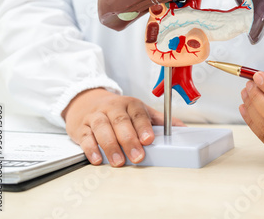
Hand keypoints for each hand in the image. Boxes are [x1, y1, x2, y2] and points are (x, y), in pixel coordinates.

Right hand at [61, 88, 185, 166]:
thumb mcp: (139, 111)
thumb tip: (182, 129)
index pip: (138, 114)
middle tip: (137, 156)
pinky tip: (98, 159)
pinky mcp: (81, 127)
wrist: (87, 101)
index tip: (149, 139)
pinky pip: (85, 137)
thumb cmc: (118, 110)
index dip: (144, 127)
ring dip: (111, 146)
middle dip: (129, 140)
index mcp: (130, 104)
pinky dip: (91, 148)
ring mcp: (96, 117)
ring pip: (102, 128)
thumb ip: (159, 120)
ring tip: (118, 161)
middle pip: (121, 122)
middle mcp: (112, 108)